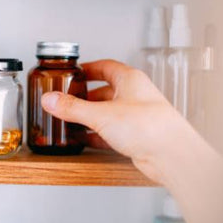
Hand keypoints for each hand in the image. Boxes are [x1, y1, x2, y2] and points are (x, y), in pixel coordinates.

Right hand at [41, 59, 202, 184]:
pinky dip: (97, 134)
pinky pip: (112, 131)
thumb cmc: (149, 126)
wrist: (171, 155)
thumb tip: (51, 99)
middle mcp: (135, 96)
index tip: (74, 72)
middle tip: (67, 99)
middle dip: (85, 96)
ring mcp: (136, 117)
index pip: (105, 67)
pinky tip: (85, 139)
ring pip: (108, 112)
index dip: (88, 69)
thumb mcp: (101, 114)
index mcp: (130, 80)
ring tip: (71, 120)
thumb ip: (72, 107)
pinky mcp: (136, 136)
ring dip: (90, 116)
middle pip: (104, 91)